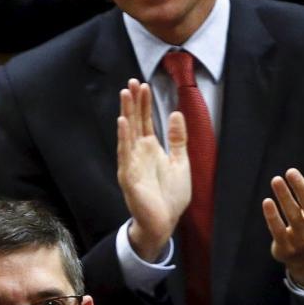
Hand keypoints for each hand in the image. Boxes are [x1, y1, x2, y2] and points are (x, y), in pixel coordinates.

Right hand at [117, 80, 189, 262]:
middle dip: (133, 102)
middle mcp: (138, 153)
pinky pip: (124, 154)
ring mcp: (131, 164)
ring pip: (127, 133)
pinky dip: (123, 138)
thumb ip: (177, 139)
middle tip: (132, 81)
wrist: (164, 223)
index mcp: (151, 149)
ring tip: (126, 94)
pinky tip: (122, 122)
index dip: (144, 103)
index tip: (143, 84)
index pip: (145, 121)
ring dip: (126, 113)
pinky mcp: (128, 177)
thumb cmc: (171, 197)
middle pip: (134, 122)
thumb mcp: (180, 162)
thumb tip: (175, 113)